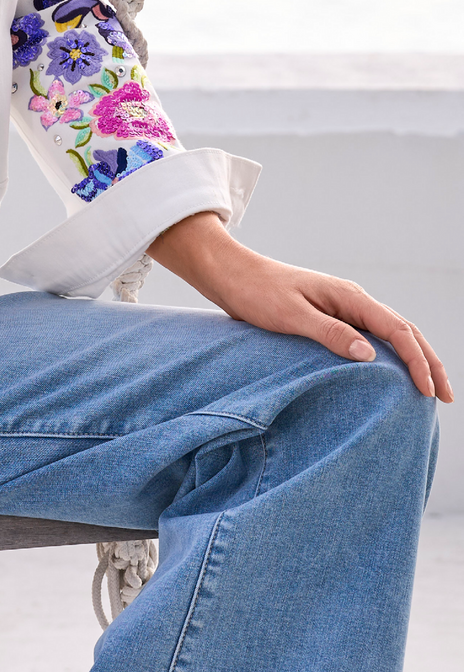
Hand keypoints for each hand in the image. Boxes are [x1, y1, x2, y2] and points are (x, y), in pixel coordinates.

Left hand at [148, 211, 451, 401]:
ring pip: (389, 334)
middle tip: (446, 396)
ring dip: (412, 359)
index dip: (417, 360)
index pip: (397, 329)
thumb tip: (369, 355)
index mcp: (347, 296)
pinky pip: (369, 337)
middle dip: (428, 362)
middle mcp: (350, 300)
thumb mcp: (290, 316)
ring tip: (429, 388)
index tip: (429, 392)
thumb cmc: (256, 293)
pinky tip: (389, 375)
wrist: (229, 275)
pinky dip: (388, 356)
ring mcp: (341, 308)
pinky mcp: (328, 317)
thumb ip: (329, 333)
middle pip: (402, 331)